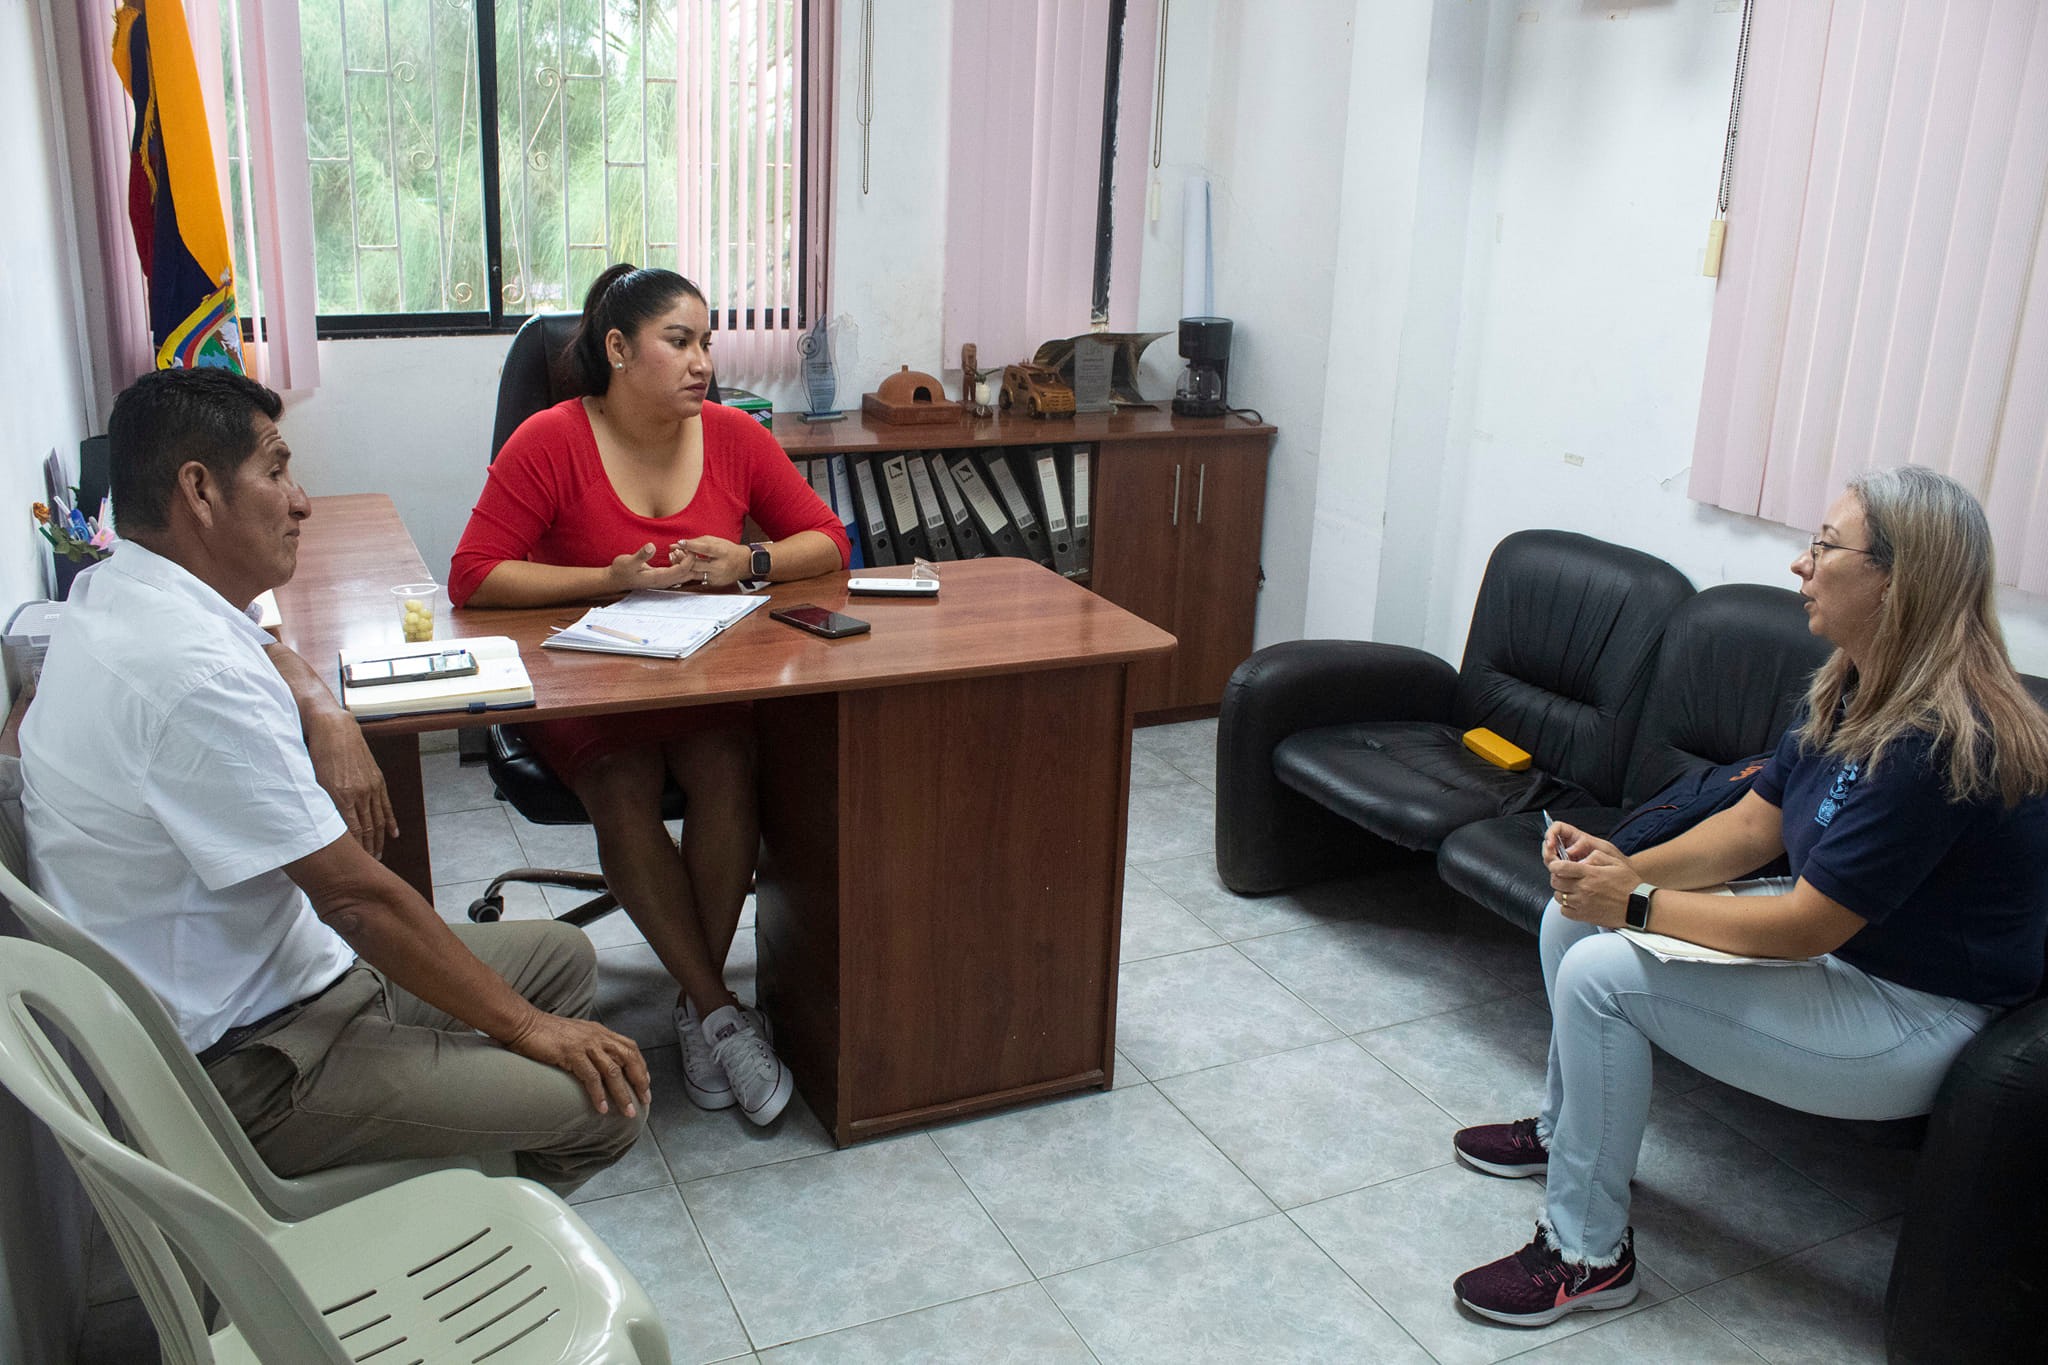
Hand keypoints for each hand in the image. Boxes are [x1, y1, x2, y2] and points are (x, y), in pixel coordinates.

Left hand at [303, 708, 397, 857]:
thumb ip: (318, 804)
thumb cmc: (316, 752)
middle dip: (367, 851)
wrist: (334, 727)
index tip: (353, 864)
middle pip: (367, 830)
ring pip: (377, 821)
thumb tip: (317, 826)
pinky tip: (393, 834)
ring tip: (378, 855)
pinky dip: (390, 822)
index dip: (354, 851)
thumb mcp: (312, 780)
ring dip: (378, 840)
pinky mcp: (376, 780)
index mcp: (339, 796)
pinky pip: (385, 805)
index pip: (350, 832)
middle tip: (368, 867)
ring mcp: (370, 787)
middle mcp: (358, 794)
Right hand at [503, 1010, 650, 1116]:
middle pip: (628, 1058)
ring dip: (622, 1094)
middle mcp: (597, 1036)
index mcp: (600, 1032)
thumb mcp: (575, 1036)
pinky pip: (590, 1077)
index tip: (645, 1084)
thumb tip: (600, 1064)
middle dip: (639, 1081)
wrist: (523, 1024)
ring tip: (628, 1112)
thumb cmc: (545, 1033)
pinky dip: (598, 1094)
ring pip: (612, 1071)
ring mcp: (585, 1044)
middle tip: (644, 1101)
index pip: (630, 1048)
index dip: (641, 1066)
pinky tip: (602, 1108)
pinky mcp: (571, 1053)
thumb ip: (590, 1046)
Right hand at [606, 543, 699, 592]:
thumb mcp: (628, 561)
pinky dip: (682, 563)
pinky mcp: (664, 578)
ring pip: (685, 575)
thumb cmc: (621, 570)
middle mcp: (665, 582)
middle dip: (692, 561)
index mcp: (659, 578)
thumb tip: (651, 546)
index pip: (682, 570)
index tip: (688, 546)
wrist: (615, 580)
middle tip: (687, 547)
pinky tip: (674, 552)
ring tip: (679, 548)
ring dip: (688, 562)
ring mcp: (665, 581)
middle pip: (688, 574)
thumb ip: (641, 555)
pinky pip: (679, 573)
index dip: (689, 558)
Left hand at [676, 535, 747, 587]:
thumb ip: (699, 542)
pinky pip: (697, 578)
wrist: (744, 564)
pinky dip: (689, 572)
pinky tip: (683, 566)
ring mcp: (716, 577)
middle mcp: (719, 566)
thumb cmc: (728, 550)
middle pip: (696, 564)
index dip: (692, 546)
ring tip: (675, 558)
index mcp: (722, 553)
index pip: (706, 549)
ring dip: (682, 566)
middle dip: (682, 557)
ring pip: (694, 573)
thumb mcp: (717, 542)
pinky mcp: (713, 583)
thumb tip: (679, 543)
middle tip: (673, 551)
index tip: (680, 542)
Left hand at [1545, 822, 1639, 925]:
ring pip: (1558, 896)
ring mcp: (1582, 904)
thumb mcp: (1616, 862)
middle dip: (1557, 877)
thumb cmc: (1629, 885)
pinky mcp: (1584, 916)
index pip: (1561, 868)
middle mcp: (1584, 889)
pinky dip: (1566, 906)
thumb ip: (1596, 856)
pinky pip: (1565, 911)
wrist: (1639, 906)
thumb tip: (1581, 858)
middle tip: (1564, 876)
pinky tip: (1574, 901)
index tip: (1556, 865)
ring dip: (1561, 891)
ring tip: (1571, 889)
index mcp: (1590, 874)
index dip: (1554, 865)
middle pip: (1556, 882)